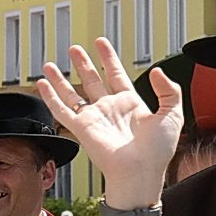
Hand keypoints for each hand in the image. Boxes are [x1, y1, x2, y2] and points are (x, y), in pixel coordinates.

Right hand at [37, 40, 181, 207]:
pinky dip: (50, 97)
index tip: (101, 43)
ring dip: (61, 79)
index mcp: (131, 105)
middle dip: (83, 64)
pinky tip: (42, 84)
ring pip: (73, 94)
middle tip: (75, 49)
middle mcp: (110, 110)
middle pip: (92, 80)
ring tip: (50, 64)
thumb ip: (169, 90)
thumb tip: (157, 71)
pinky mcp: (82, 129)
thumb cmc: (158, 152)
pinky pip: (62, 110)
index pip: (117, 75)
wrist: (141, 172)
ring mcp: (95, 119)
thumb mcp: (173, 114)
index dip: (108, 58)